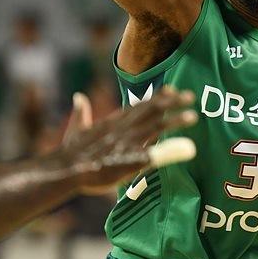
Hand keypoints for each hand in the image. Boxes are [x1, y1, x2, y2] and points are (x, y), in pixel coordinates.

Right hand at [59, 86, 197, 190]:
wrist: (64, 169)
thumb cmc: (70, 153)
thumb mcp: (76, 129)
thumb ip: (81, 113)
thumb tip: (79, 96)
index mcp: (113, 121)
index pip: (139, 106)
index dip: (157, 98)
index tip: (172, 89)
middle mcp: (123, 128)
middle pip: (152, 112)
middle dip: (172, 103)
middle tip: (191, 96)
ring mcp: (127, 143)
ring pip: (155, 127)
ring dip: (175, 121)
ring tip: (193, 116)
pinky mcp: (128, 161)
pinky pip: (154, 154)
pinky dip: (170, 150)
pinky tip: (187, 149)